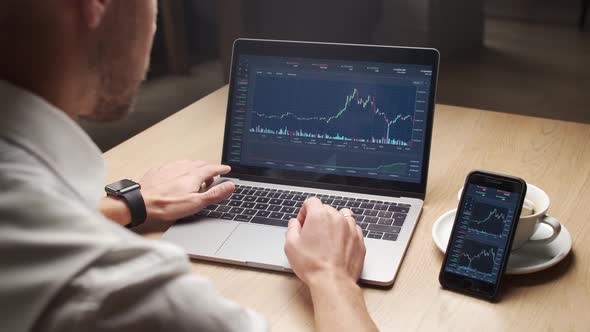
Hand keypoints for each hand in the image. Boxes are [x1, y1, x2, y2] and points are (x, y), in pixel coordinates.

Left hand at [139, 160, 233, 221]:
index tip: (226, 169)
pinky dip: (180, 169)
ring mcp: (170, 167)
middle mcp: (183, 167)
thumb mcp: (196, 203)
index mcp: (194, 175)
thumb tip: (230, 186)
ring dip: (195, 168)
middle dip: (209, 169)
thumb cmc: (167, 205)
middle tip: (212, 178)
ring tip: (196, 177)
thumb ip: (214, 194)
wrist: (141, 202)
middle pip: (201, 164)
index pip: (212, 168)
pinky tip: (177, 176)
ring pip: (187, 163)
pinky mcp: (159, 170)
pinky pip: (174, 165)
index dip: (221, 169)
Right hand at [284, 197, 376, 331]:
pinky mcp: (359, 239)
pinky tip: (339, 245)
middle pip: (326, 209)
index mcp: (319, 215)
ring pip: (342, 217)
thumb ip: (291, 228)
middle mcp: (337, 217)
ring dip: (334, 223)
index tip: (303, 223)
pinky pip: (353, 229)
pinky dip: (346, 233)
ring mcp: (351, 228)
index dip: (304, 212)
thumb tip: (294, 223)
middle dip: (318, 218)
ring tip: (328, 238)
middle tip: (313, 235)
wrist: (333, 281)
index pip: (311, 201)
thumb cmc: (312, 264)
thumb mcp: (291, 245)